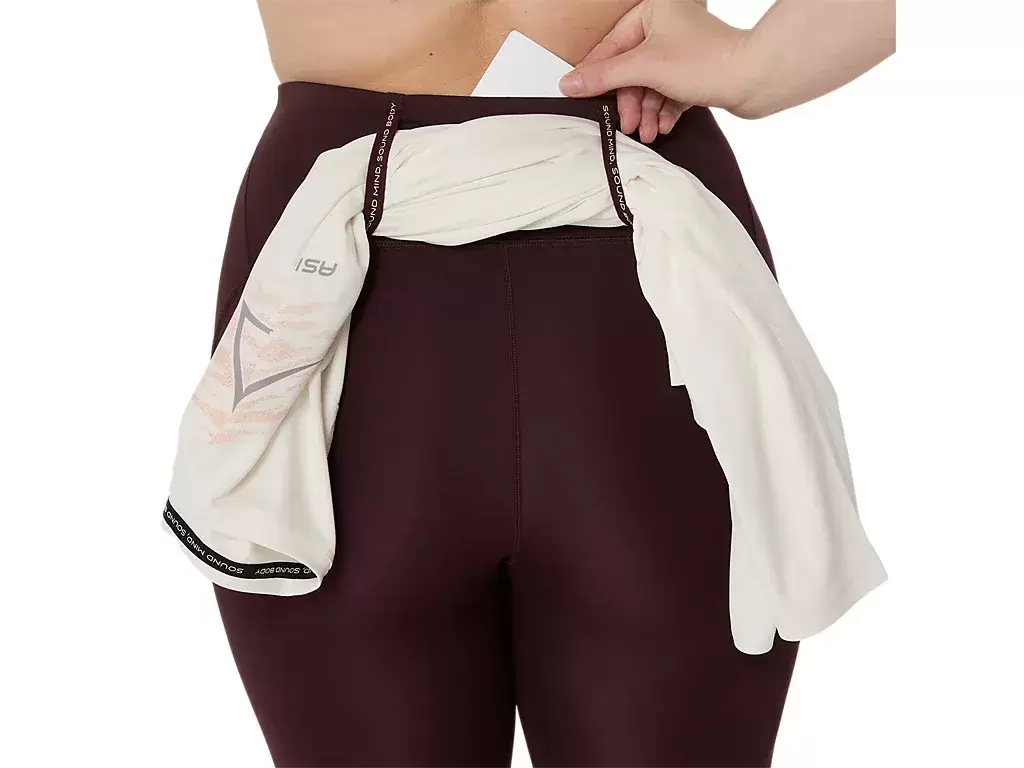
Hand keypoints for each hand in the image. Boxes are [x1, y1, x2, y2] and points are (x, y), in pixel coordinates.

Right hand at [558, 0, 751, 141]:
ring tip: (647, 132)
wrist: (754, 79)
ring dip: (646, 112)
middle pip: (630, 71)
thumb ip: (603, 76)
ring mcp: (680, 51)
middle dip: (630, 102)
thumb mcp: (644, 67)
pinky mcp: (693, 73)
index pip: (611, 47)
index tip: (579, 96)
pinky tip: (663, 126)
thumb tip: (570, 82)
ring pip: (649, 86)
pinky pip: (667, 94)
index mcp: (652, 10)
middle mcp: (666, 26)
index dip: (596, 76)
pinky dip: (663, 112)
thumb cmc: (709, 60)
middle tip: (627, 124)